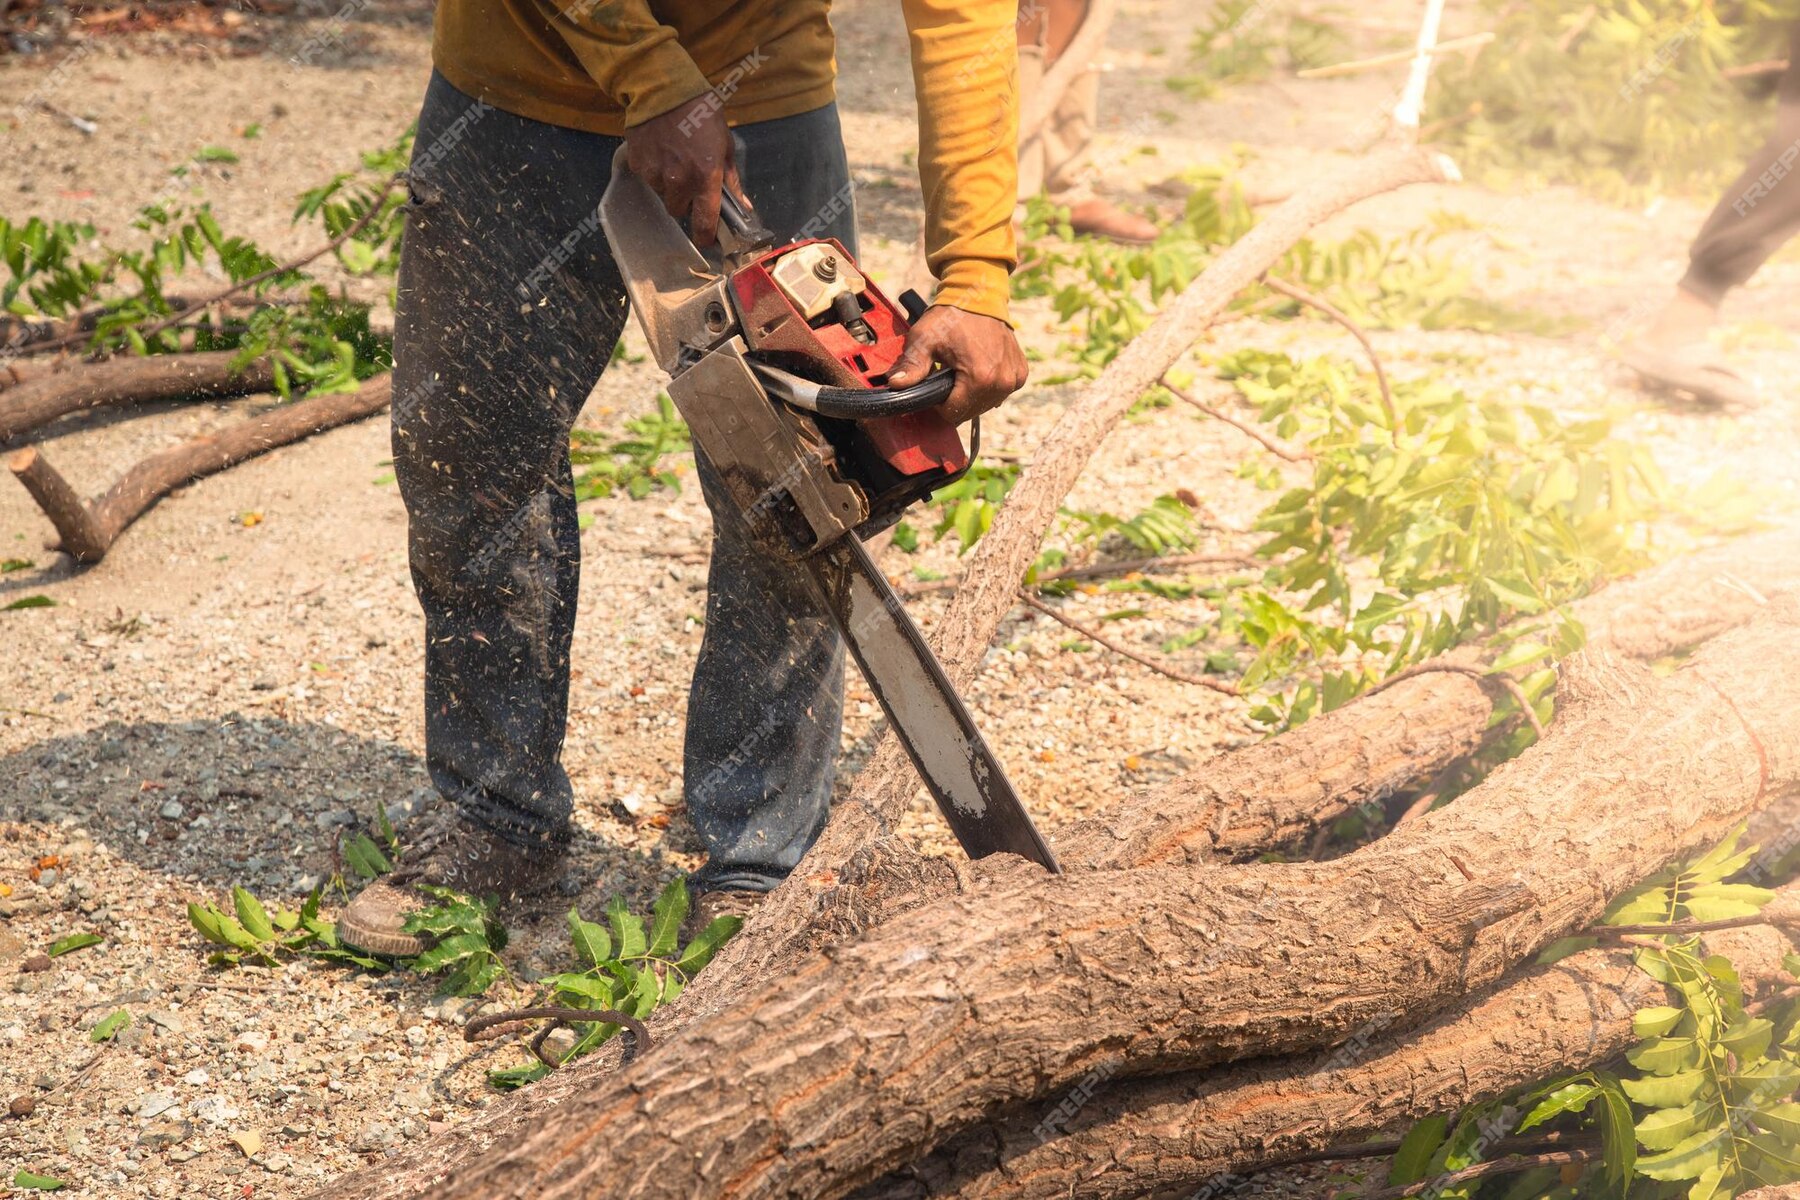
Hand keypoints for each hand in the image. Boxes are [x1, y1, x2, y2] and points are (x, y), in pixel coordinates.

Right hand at [624, 93, 736, 247]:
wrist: (663, 88)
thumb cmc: (701, 112)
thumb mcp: (725, 143)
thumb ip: (731, 179)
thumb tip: (744, 207)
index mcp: (705, 177)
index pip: (705, 223)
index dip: (706, 236)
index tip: (707, 239)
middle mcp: (678, 181)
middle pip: (679, 211)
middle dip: (685, 201)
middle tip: (689, 180)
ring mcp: (655, 174)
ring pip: (662, 195)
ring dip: (668, 185)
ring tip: (673, 159)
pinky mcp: (637, 165)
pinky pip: (648, 179)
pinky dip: (654, 171)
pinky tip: (660, 151)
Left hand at [888, 306, 1027, 424]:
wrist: (979, 295)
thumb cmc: (951, 316)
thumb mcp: (925, 339)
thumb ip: (912, 365)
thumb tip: (895, 384)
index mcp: (980, 378)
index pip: (953, 413)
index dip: (939, 402)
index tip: (937, 381)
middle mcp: (1002, 382)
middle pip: (970, 412)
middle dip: (956, 397)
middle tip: (949, 372)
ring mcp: (1014, 378)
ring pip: (985, 405)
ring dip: (972, 393)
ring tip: (964, 368)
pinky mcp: (1020, 373)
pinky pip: (1000, 392)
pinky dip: (989, 385)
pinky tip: (980, 366)